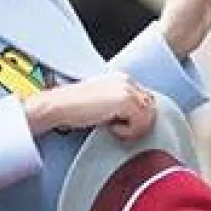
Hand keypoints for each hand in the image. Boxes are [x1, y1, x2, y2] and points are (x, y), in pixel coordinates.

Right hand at [24, 71, 156, 141]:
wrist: (58, 106)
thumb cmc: (73, 108)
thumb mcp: (102, 103)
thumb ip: (119, 105)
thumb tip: (135, 119)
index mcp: (122, 79)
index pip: (146, 99)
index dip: (138, 117)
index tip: (122, 126)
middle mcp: (127, 81)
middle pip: (151, 107)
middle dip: (140, 123)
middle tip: (120, 130)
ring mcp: (127, 89)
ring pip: (149, 116)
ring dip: (134, 129)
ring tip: (114, 129)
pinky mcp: (124, 101)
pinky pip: (140, 122)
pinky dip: (127, 131)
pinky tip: (111, 128)